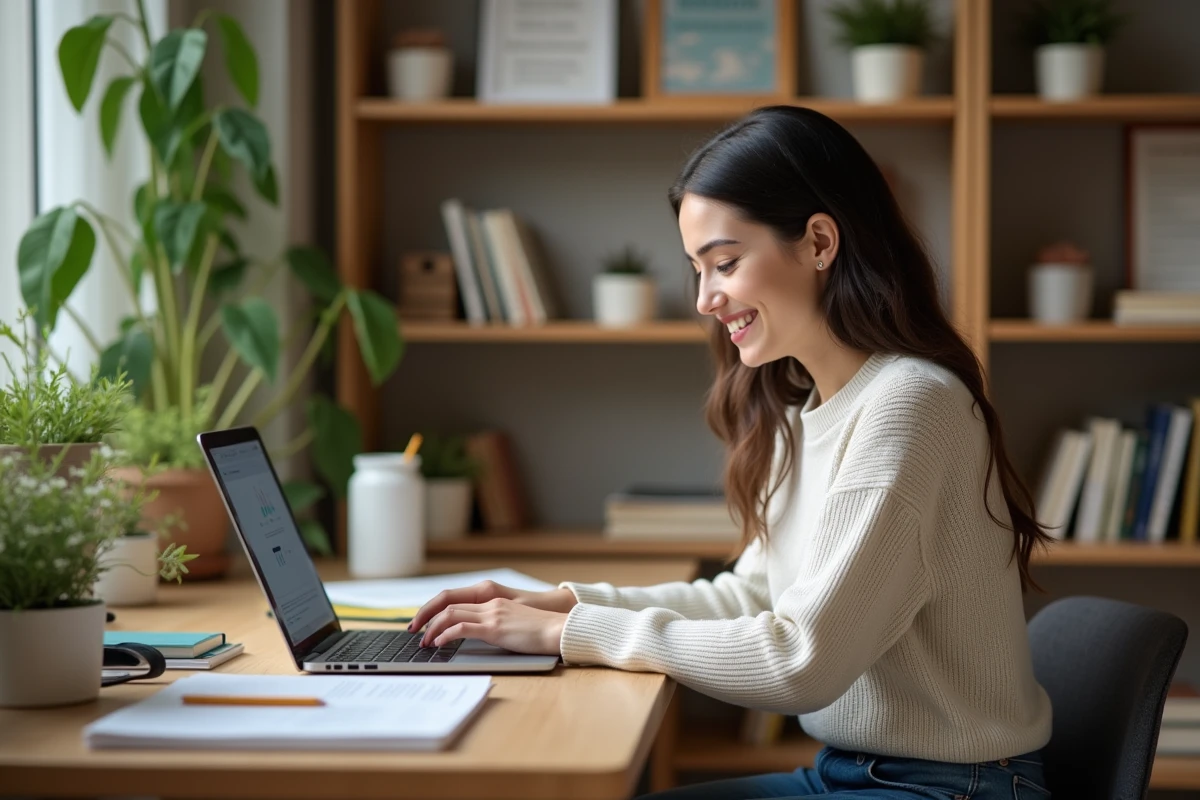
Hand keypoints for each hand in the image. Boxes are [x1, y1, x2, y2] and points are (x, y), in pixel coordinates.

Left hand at [408, 580, 576, 632]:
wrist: (559, 630)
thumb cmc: (540, 631)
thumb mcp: (513, 623)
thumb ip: (495, 624)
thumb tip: (477, 636)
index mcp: (493, 600)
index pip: (455, 598)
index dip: (434, 608)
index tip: (423, 622)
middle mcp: (489, 603)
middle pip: (447, 602)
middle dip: (426, 617)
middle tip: (414, 631)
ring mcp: (492, 614)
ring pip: (451, 614)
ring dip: (432, 628)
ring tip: (423, 642)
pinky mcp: (495, 628)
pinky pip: (462, 628)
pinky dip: (446, 635)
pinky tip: (439, 644)